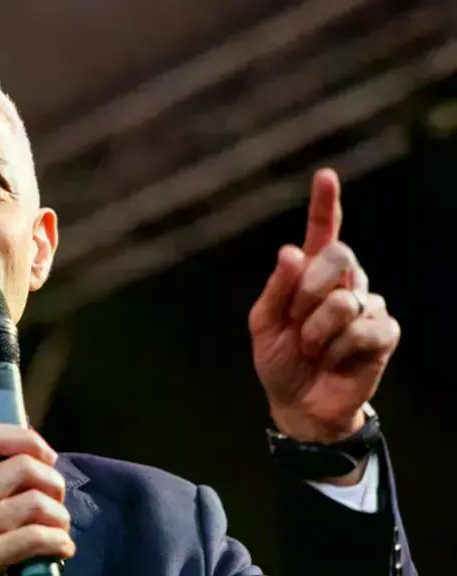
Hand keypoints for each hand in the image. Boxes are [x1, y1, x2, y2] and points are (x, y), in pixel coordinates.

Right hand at [0, 424, 74, 575]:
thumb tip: (30, 469)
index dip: (26, 439)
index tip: (46, 457)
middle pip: (24, 467)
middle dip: (53, 482)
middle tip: (56, 499)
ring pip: (35, 503)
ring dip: (59, 516)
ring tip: (59, 527)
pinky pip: (34, 538)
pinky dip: (57, 542)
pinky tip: (60, 547)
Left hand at [248, 168, 400, 447]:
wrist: (299, 403)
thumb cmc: (279, 359)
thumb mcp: (263, 324)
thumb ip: (275, 289)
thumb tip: (291, 251)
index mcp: (310, 274)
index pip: (322, 232)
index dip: (325, 204)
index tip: (325, 176)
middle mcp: (343, 282)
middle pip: (338, 257)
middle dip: (307, 292)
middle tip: (296, 322)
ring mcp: (367, 305)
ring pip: (345, 301)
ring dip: (318, 333)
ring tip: (314, 350)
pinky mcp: (384, 333)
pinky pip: (363, 330)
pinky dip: (339, 351)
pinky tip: (336, 361)